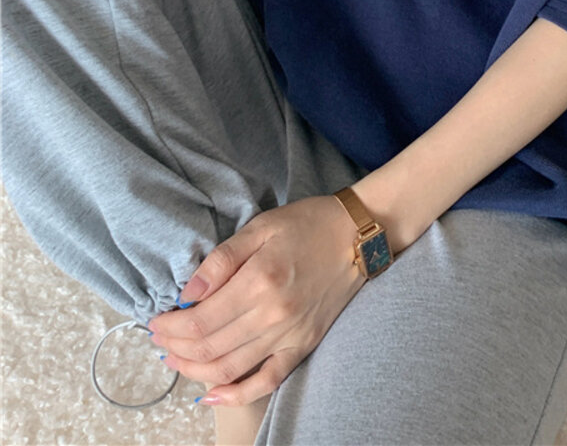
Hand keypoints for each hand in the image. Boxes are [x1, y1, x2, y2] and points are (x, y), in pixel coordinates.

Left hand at [147, 196, 366, 406]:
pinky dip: (237, 395)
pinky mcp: (303, 345)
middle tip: (160, 340)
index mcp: (259, 281)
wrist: (357, 235)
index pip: (199, 320)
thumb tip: (188, 292)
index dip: (170, 326)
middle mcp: (273, 315)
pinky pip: (267, 381)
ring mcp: (290, 335)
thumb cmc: (308, 224)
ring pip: (229, 369)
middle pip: (209, 348)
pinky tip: (212, 395)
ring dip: (194, 370)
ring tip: (176, 359)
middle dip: (175, 348)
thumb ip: (222, 259)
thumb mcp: (261, 227)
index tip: (156, 321)